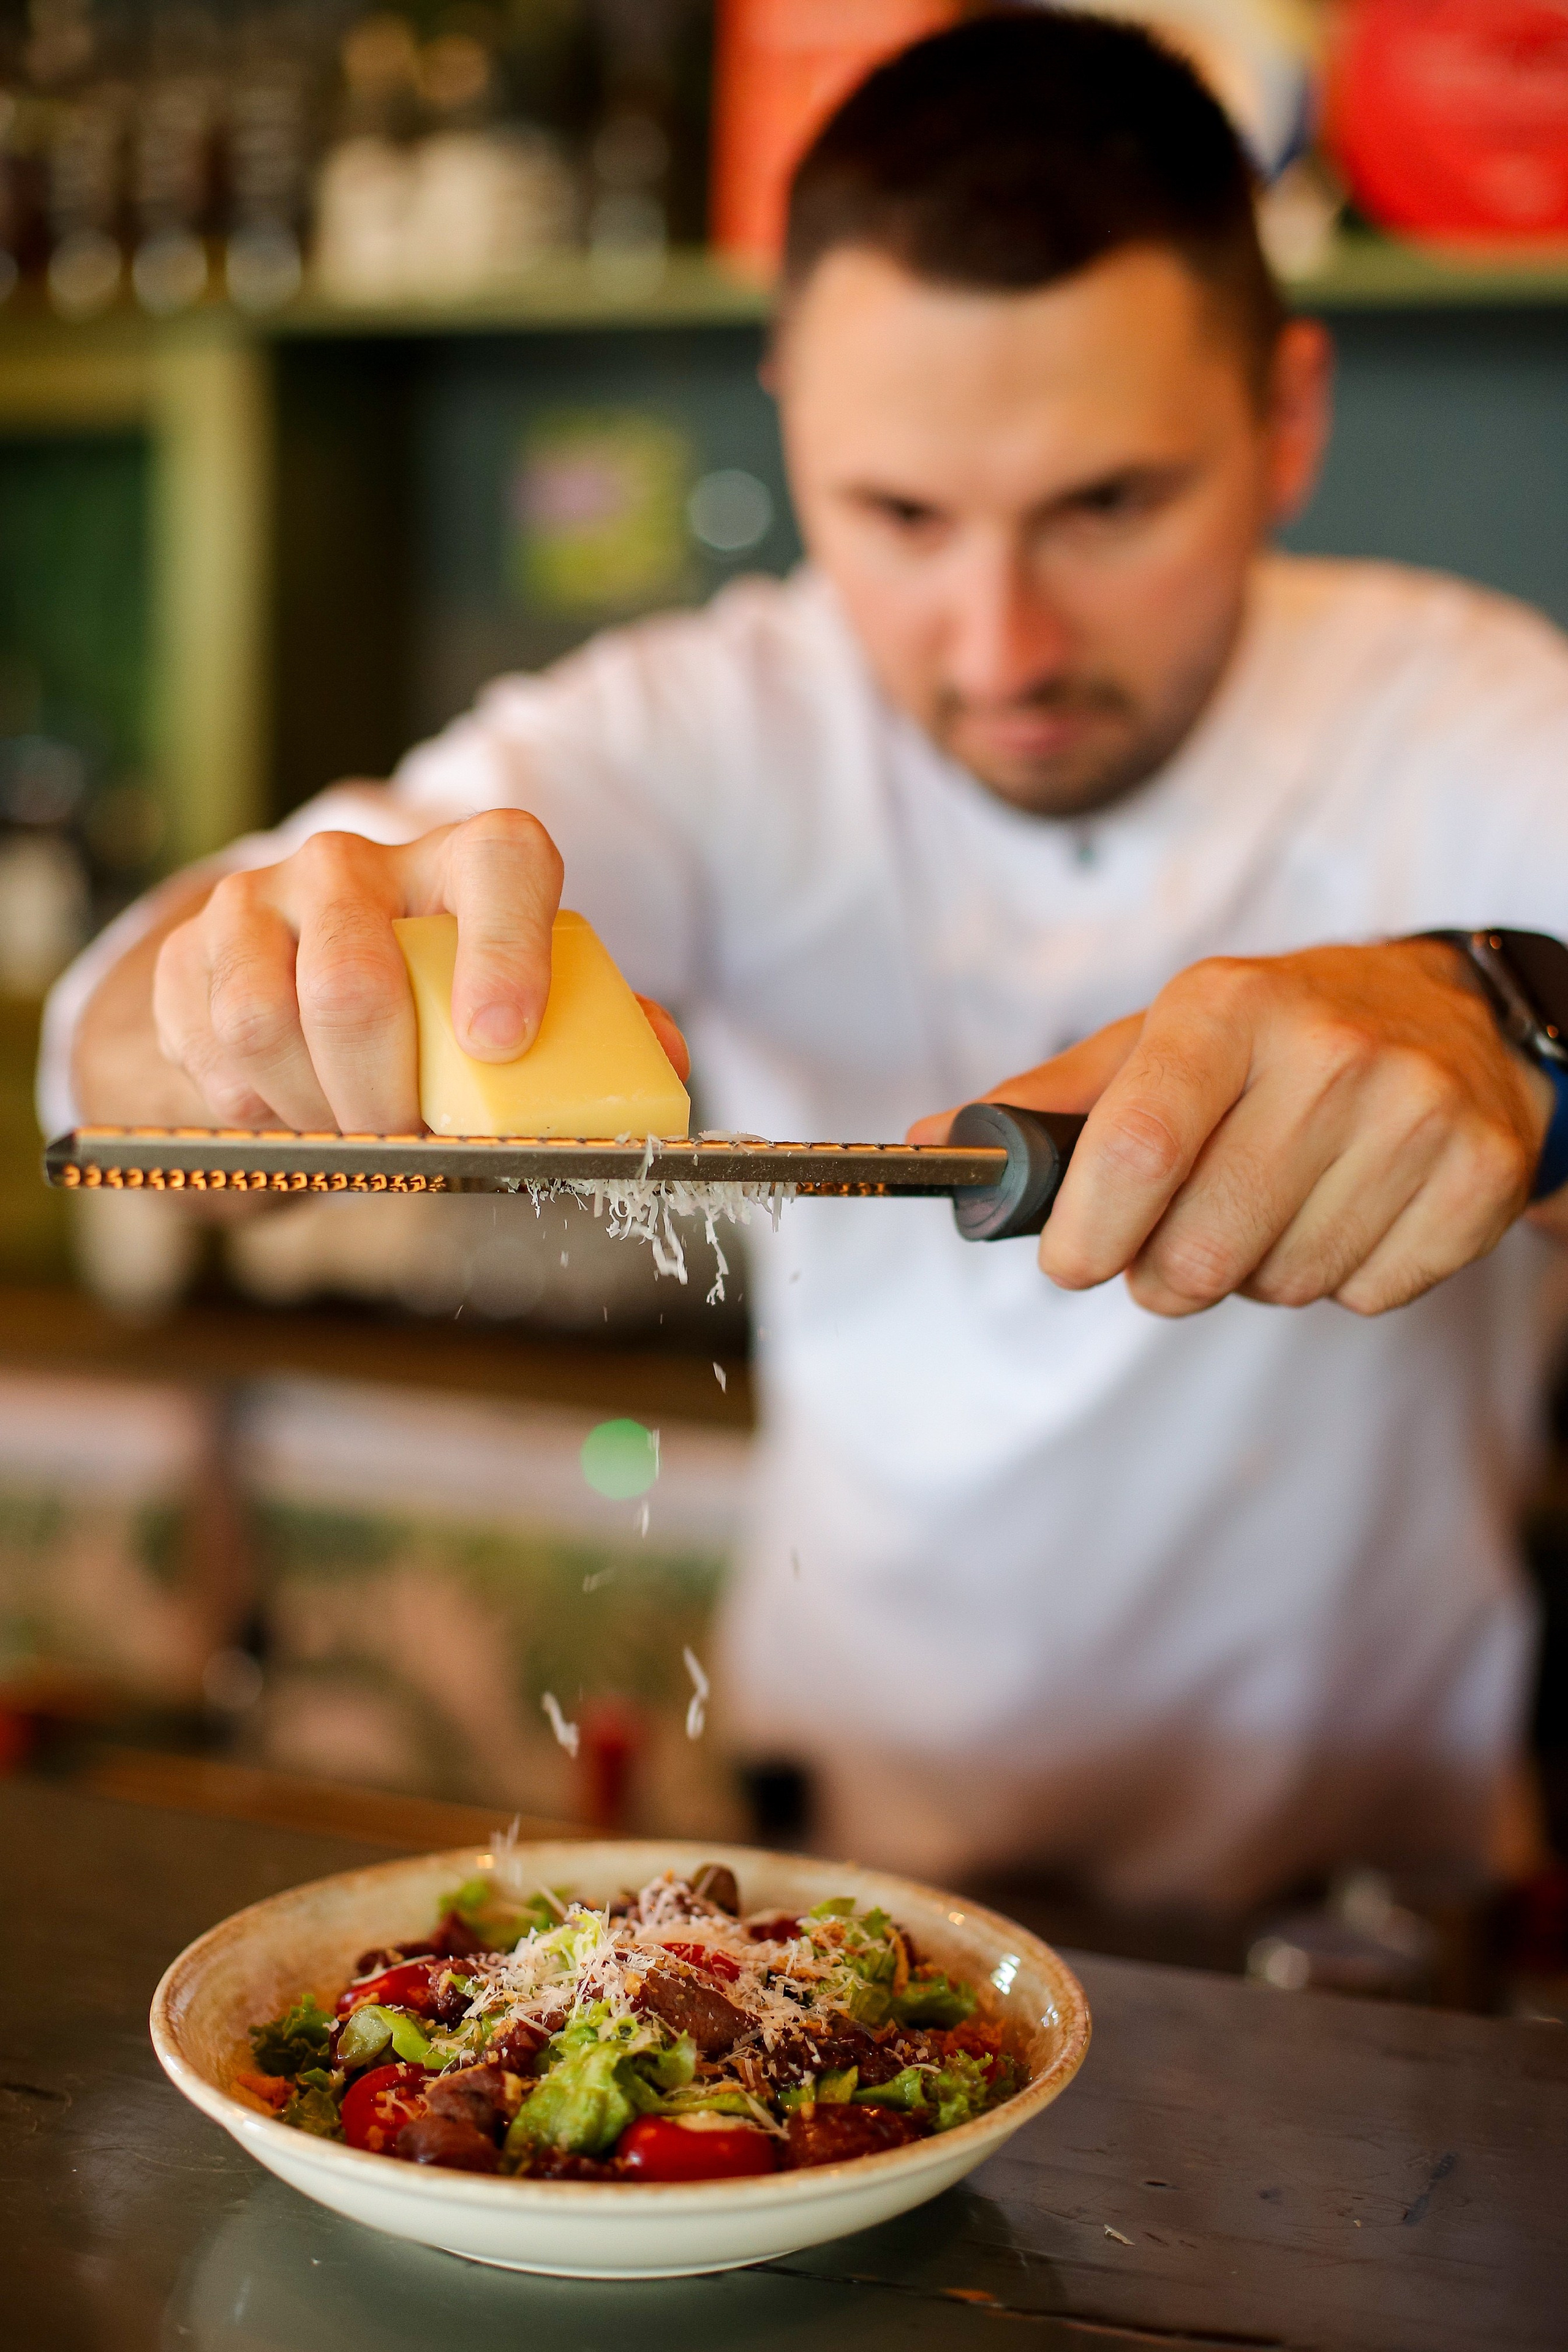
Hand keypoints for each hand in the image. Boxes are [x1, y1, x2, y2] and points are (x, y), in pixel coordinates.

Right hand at [127, 810, 685, 1133]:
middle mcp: (353, 863)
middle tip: (405, 1140)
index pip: (504, 866)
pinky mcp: (189, 954)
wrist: (294, 975)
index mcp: (466, 861)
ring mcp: (259, 902)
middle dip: (381, 1094)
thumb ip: (595, 1026)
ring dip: (311, 1111)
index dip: (507, 953)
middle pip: (352, 984)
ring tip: (348, 1132)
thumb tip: (663, 1061)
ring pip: (265, 1026)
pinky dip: (256, 1112)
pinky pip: (211, 1056)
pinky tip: (290, 1115)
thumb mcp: (521, 1000)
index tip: (503, 1044)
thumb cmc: (441, 998)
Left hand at [909, 941, 1555, 1316]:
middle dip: (1169, 1274)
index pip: (1136, 1150)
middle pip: (1203, 1247)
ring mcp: (1415, 1112)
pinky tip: (1350, 1209)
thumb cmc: (1273, 1041)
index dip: (1089, 1236)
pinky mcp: (1480, 1174)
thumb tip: (933, 1144)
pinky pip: (1367, 1294)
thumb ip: (1050, 1101)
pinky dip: (1342, 1279)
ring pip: (1283, 1283)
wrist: (1453, 1020)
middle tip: (1181, 1238)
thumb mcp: (1160, 1041)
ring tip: (1278, 1202)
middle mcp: (1329, 1049)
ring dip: (1257, 1272)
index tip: (1072, 1262)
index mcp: (1226, 1009)